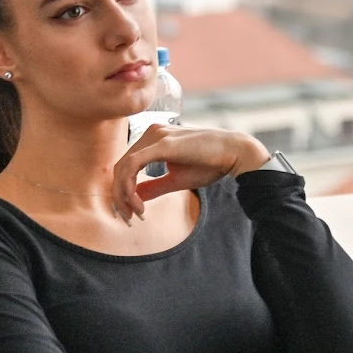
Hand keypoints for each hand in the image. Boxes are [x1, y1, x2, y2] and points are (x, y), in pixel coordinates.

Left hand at [109, 125, 270, 220]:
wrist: (234, 152)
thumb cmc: (209, 164)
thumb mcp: (176, 179)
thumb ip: (154, 186)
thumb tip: (135, 197)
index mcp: (153, 138)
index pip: (126, 165)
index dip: (122, 191)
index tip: (131, 214)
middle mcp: (150, 133)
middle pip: (120, 167)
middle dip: (119, 196)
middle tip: (127, 219)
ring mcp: (155, 135)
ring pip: (123, 167)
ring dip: (123, 195)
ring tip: (135, 215)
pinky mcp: (161, 143)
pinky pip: (132, 165)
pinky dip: (129, 187)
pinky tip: (138, 204)